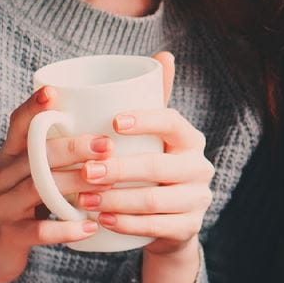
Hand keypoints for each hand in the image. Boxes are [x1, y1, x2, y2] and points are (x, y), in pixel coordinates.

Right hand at [0, 85, 115, 282]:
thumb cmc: (17, 205)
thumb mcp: (27, 175)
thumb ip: (53, 154)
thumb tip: (102, 129)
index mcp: (10, 157)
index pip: (18, 125)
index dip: (32, 107)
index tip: (52, 92)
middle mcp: (4, 177)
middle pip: (35, 156)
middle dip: (72, 147)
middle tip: (107, 145)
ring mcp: (5, 206)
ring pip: (38, 189)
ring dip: (74, 184)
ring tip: (106, 184)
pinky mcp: (10, 236)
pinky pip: (38, 231)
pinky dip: (65, 229)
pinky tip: (90, 227)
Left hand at [77, 52, 215, 259]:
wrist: (170, 222)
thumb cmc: (154, 167)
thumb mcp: (156, 135)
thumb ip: (155, 98)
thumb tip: (163, 54)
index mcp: (190, 139)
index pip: (171, 123)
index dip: (144, 120)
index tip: (112, 122)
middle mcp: (200, 167)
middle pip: (158, 166)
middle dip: (118, 168)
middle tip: (84, 170)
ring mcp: (197, 200)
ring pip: (155, 200)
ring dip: (116, 199)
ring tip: (83, 198)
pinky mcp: (188, 228)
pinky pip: (156, 227)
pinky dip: (126, 224)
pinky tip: (103, 219)